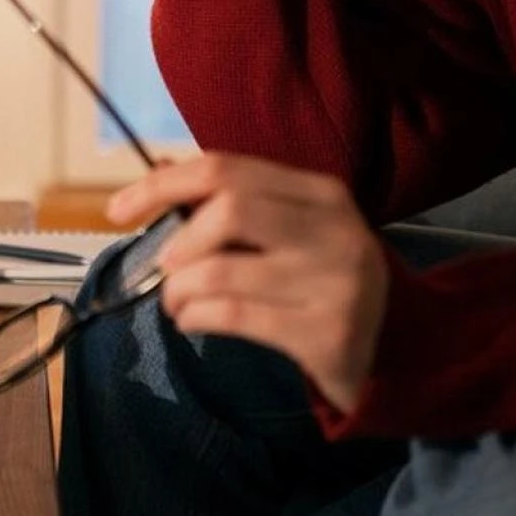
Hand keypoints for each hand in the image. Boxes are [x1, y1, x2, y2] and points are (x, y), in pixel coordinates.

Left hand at [107, 152, 387, 412]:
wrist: (396, 346)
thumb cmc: (324, 279)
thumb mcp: (292, 230)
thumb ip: (236, 201)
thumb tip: (159, 173)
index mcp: (321, 193)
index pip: (226, 168)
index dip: (163, 184)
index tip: (119, 208)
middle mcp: (334, 229)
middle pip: (229, 209)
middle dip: (178, 240)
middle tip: (165, 267)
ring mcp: (336, 282)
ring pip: (222, 269)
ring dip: (179, 289)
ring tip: (178, 302)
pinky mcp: (327, 332)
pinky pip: (234, 316)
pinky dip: (196, 317)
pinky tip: (194, 322)